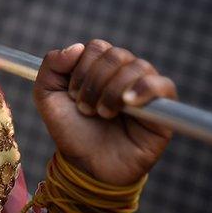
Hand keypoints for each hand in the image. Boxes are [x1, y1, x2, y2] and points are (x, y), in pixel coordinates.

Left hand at [33, 39, 176, 185]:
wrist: (87, 165)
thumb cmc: (70, 129)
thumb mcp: (47, 96)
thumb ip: (51, 65)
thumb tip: (77, 47)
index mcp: (101, 67)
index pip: (97, 47)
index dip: (82, 68)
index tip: (72, 94)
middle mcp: (125, 74)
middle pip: (116, 55)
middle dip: (94, 81)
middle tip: (85, 108)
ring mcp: (146, 90)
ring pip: (137, 67)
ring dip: (112, 90)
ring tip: (102, 114)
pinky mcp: (164, 110)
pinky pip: (164, 85)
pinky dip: (145, 88)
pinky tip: (128, 102)